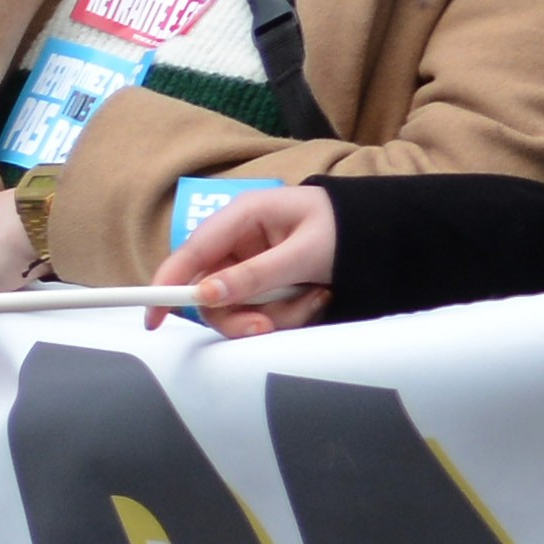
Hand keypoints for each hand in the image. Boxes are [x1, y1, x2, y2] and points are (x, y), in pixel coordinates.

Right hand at [157, 182, 340, 337]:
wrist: (389, 234)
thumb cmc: (349, 229)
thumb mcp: (304, 253)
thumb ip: (256, 275)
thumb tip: (206, 296)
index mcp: (242, 216)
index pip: (191, 253)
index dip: (166, 285)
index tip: (153, 318)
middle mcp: (240, 240)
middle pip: (211, 291)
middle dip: (240, 313)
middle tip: (265, 327)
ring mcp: (253, 263)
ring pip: (239, 307)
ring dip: (275, 314)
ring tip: (315, 298)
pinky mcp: (268, 282)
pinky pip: (262, 310)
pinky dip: (289, 312)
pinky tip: (316, 296)